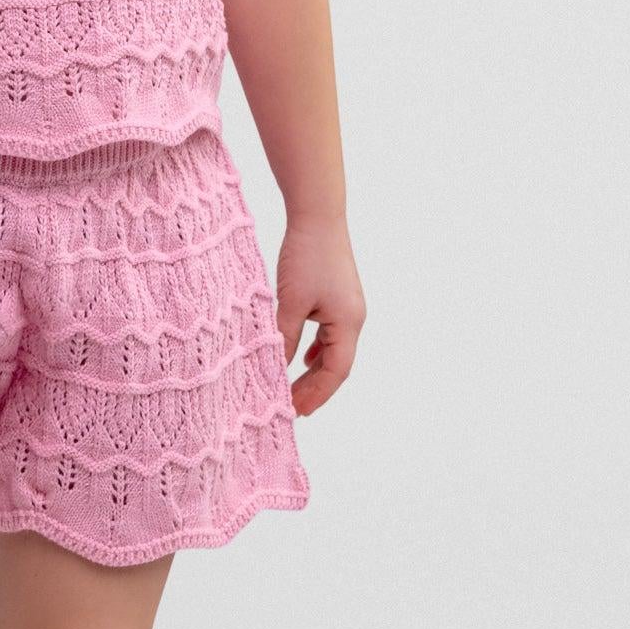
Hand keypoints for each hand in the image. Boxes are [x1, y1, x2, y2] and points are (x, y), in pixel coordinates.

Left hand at [275, 218, 363, 417]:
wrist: (317, 215)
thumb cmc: (306, 256)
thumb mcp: (291, 302)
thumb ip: (283, 337)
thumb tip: (275, 368)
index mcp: (348, 323)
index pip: (336, 372)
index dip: (316, 394)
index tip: (296, 412)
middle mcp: (353, 318)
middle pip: (337, 364)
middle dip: (314, 388)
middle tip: (291, 408)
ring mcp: (346, 307)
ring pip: (332, 350)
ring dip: (314, 371)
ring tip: (292, 390)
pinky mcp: (336, 296)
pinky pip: (328, 333)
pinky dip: (314, 350)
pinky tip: (300, 357)